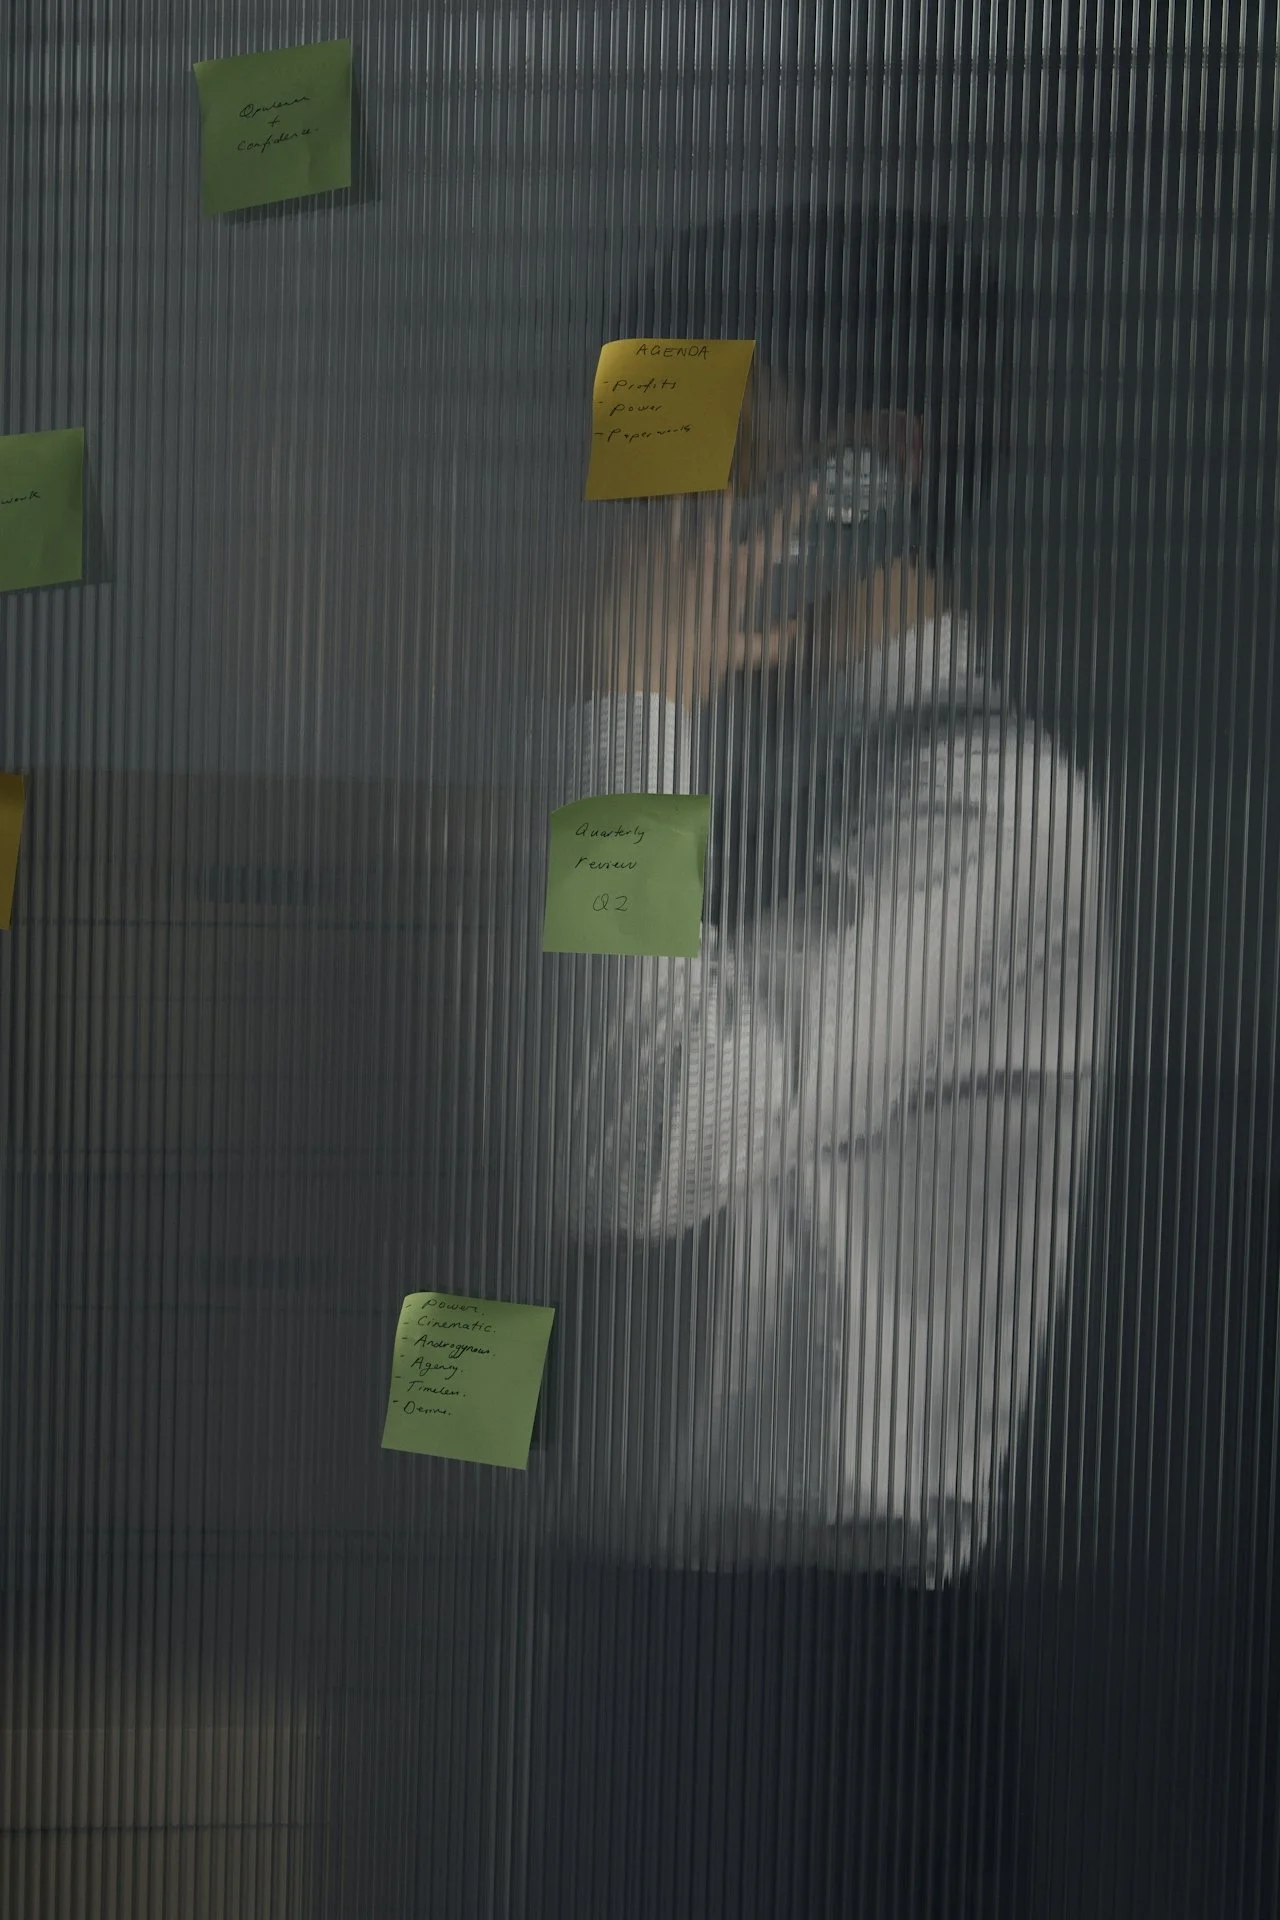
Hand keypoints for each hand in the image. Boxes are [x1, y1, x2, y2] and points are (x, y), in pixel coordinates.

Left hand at [598, 490, 799, 709]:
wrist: (641, 684)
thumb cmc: (694, 671)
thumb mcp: (736, 656)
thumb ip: (771, 642)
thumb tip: (797, 630)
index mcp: (737, 576)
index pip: (777, 533)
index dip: (797, 508)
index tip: (810, 488)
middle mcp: (706, 553)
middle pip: (722, 505)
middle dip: (725, 489)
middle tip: (721, 475)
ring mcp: (667, 550)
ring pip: (678, 505)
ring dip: (680, 492)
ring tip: (676, 474)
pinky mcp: (631, 555)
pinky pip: (639, 525)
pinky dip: (642, 519)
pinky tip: (640, 511)